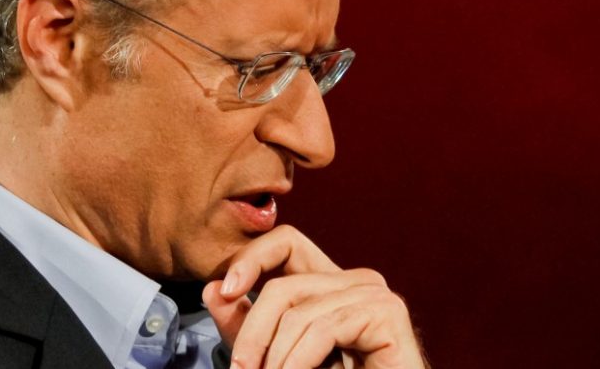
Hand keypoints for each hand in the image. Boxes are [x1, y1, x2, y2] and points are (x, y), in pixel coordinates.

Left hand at [202, 225, 427, 368]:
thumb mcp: (276, 357)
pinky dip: (299, 361)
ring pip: (299, 312)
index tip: (225, 292)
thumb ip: (247, 327)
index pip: (285, 242)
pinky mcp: (387, 313)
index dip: (251, 258)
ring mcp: (373, 293)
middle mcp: (354, 280)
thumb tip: (213, 289)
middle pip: (283, 286)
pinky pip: (325, 328)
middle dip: (253, 333)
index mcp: (329, 283)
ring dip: (276, 359)